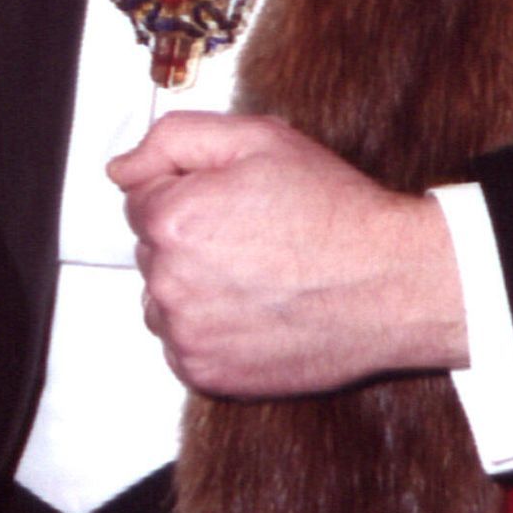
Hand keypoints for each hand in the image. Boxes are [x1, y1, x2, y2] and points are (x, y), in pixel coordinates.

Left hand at [107, 110, 467, 397]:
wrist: (391, 284)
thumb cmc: (335, 212)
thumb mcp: (259, 139)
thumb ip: (175, 139)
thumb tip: (121, 169)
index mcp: (175, 219)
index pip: (141, 198)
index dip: (189, 192)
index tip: (234, 202)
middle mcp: (171, 281)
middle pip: (151, 251)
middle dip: (190, 240)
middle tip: (255, 236)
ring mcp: (188, 334)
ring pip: (163, 300)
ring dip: (193, 288)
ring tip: (257, 277)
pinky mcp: (206, 374)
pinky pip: (183, 344)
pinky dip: (210, 331)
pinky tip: (256, 311)